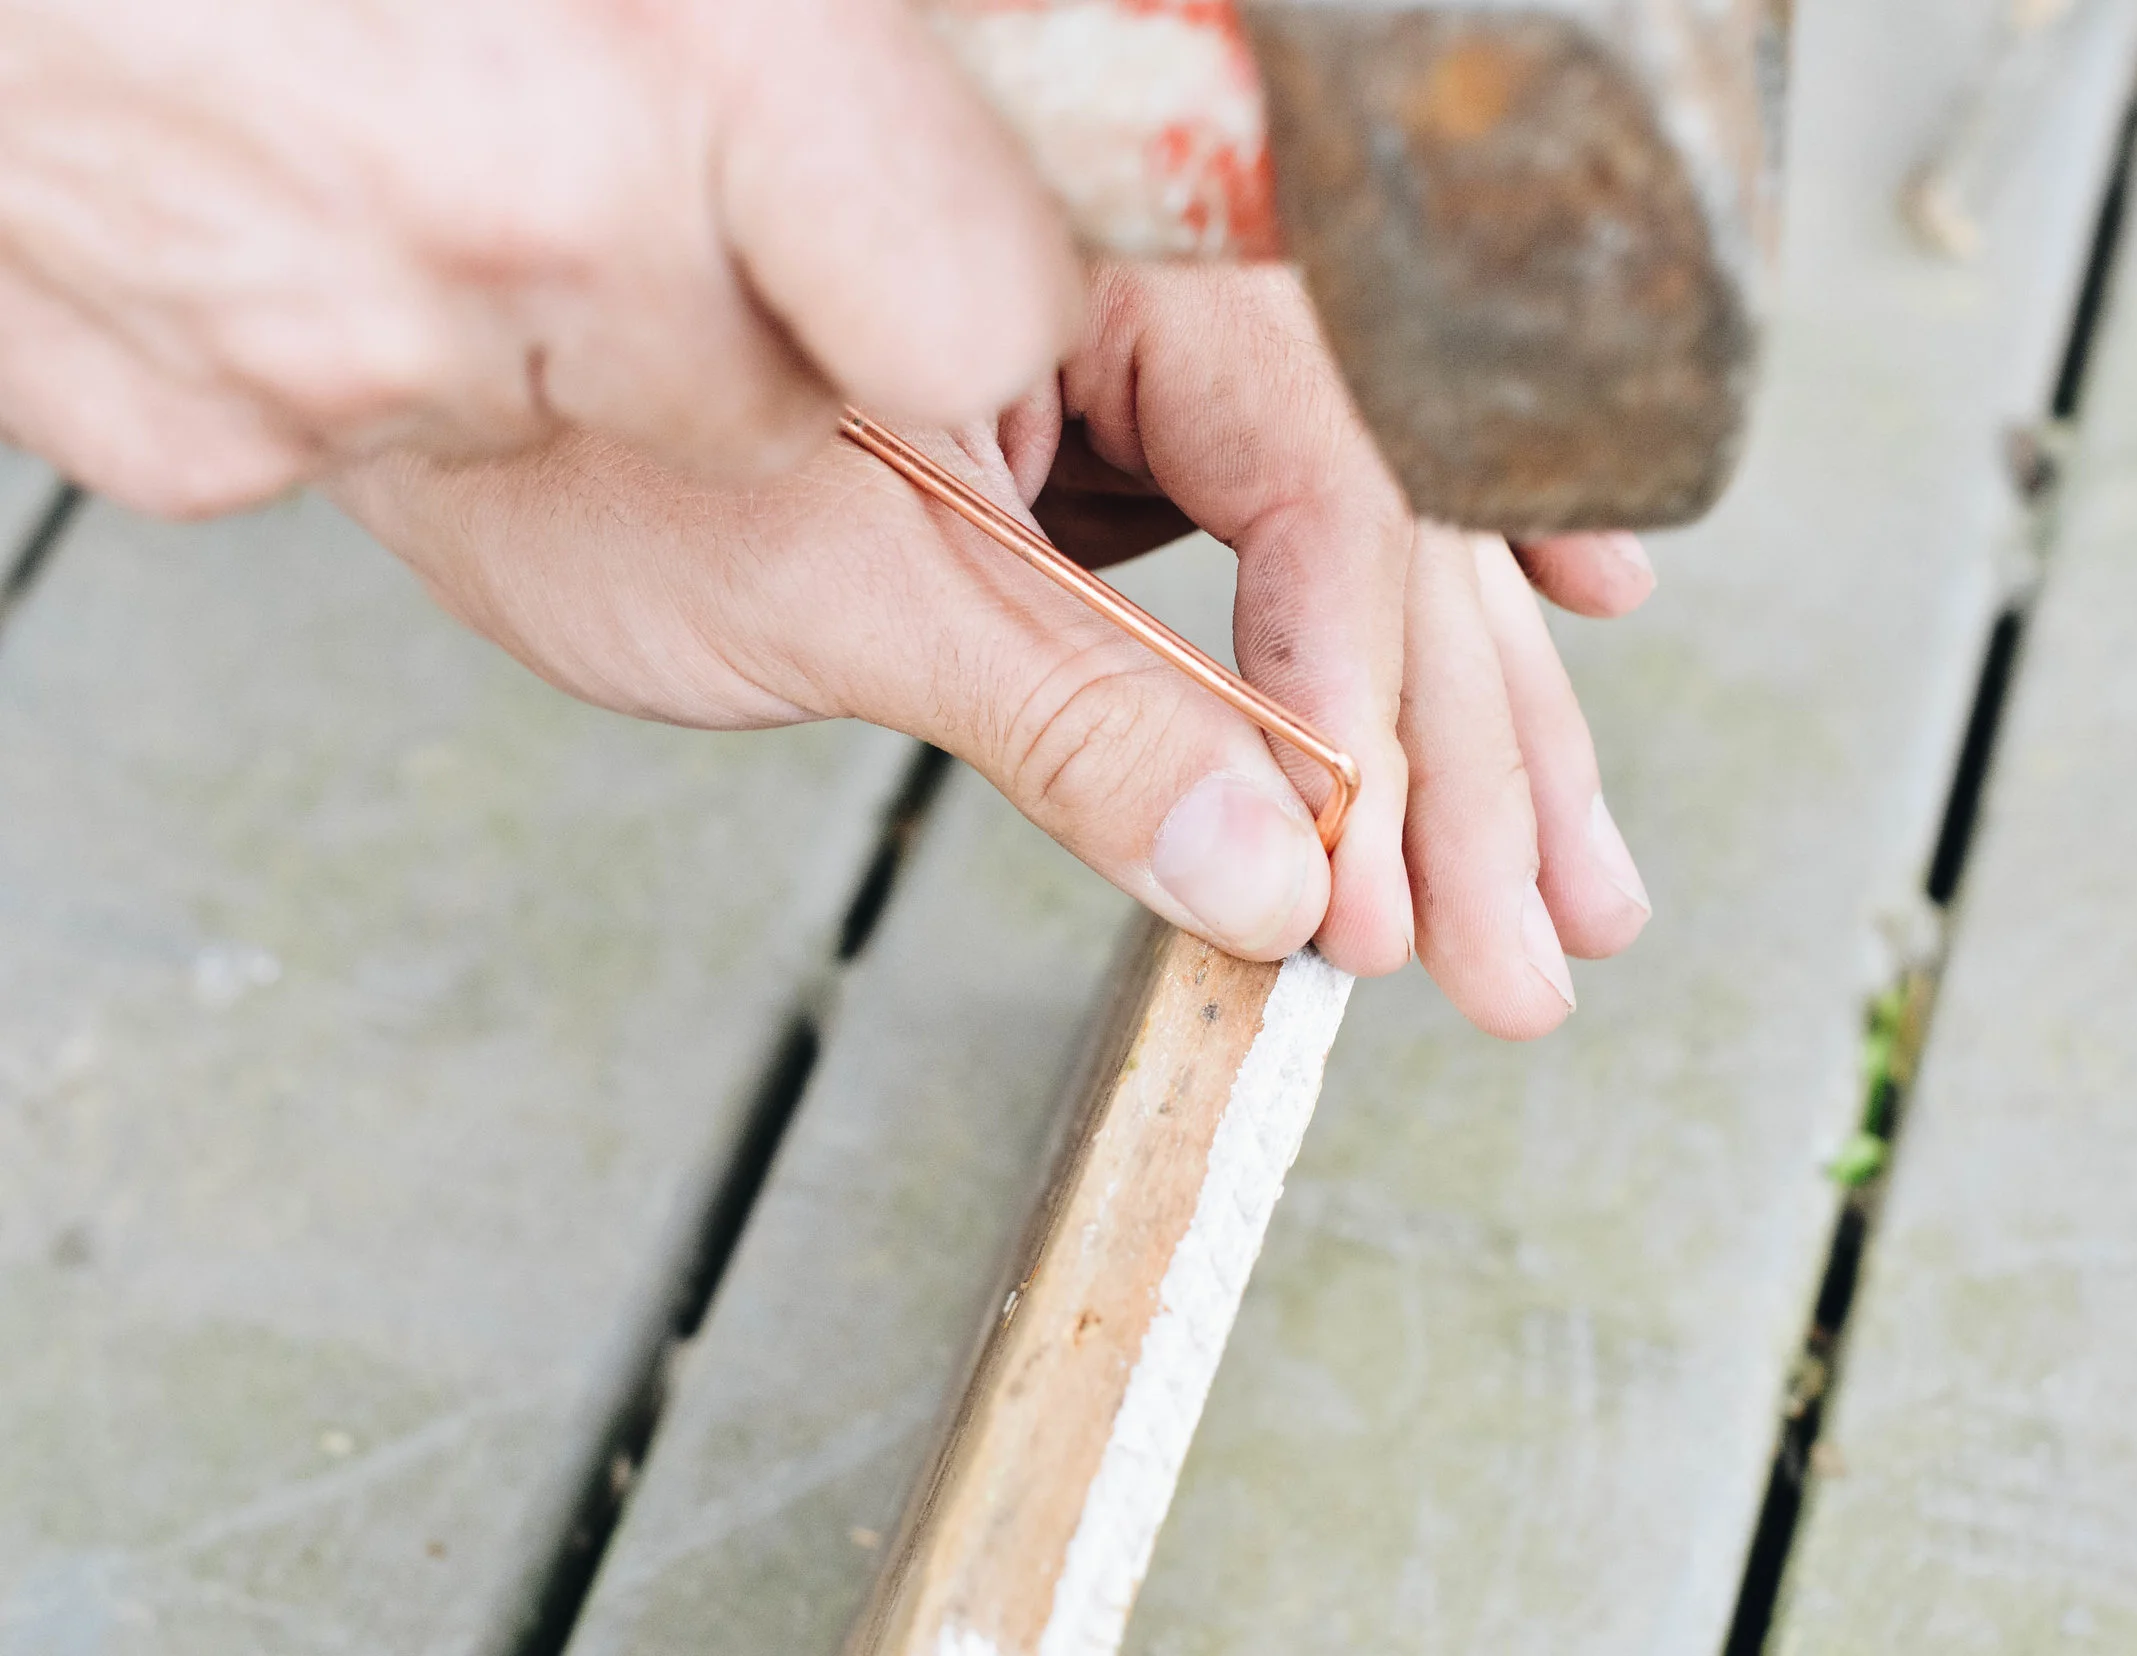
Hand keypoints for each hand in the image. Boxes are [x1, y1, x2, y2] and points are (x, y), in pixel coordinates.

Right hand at [0, 0, 1076, 515]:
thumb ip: (840, 8)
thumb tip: (1026, 52)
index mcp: (681, 60)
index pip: (980, 316)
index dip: (975, 274)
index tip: (951, 227)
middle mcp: (528, 230)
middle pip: (783, 395)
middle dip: (756, 295)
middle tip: (648, 136)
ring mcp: (346, 359)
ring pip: (588, 411)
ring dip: (565, 308)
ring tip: (447, 125)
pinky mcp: (205, 441)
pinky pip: (390, 427)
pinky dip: (384, 335)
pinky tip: (311, 190)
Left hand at [332, 266, 1656, 1038]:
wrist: (460, 365)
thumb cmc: (593, 437)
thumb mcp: (855, 586)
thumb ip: (1081, 724)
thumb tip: (1268, 876)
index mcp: (1122, 258)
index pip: (1329, 495)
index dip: (1364, 714)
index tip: (1372, 890)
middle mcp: (1173, 293)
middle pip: (1390, 541)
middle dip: (1465, 766)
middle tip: (1528, 959)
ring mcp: (1157, 368)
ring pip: (1371, 559)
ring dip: (1470, 740)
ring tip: (1562, 902)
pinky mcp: (1121, 442)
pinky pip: (1295, 552)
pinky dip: (1389, 650)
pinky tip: (1553, 653)